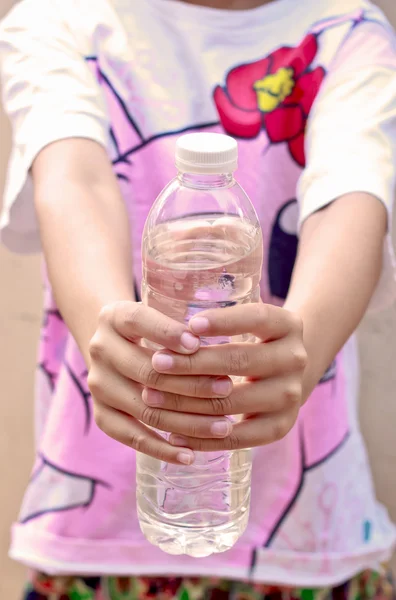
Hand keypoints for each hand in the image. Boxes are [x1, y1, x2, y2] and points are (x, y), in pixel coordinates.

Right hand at [88, 302, 233, 463]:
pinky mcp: (102, 414)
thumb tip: (222, 349)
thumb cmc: (154, 327)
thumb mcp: (161, 311)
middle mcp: (100, 349)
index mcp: (114, 317)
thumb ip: (183, 324)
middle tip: (226, 389)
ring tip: (223, 426)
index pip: (139, 321)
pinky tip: (190, 455)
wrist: (116, 344)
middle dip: (191, 383)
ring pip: (145, 408)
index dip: (167, 333)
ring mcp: (98, 384)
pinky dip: (162, 448)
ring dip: (187, 420)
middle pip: (146, 371)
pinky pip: (132, 437)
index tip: (197, 344)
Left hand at [146, 304, 306, 450]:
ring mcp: (291, 396)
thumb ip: (222, 321)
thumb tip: (171, 329)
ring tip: (151, 396)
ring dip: (185, 400)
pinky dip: (201, 436)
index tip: (189, 325)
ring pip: (230, 401)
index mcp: (288, 325)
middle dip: (191, 363)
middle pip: (238, 360)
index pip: (256, 318)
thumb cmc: (253, 341)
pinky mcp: (279, 427)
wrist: (286, 374)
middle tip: (156, 362)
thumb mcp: (249, 322)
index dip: (223, 322)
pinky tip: (172, 432)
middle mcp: (295, 359)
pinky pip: (236, 437)